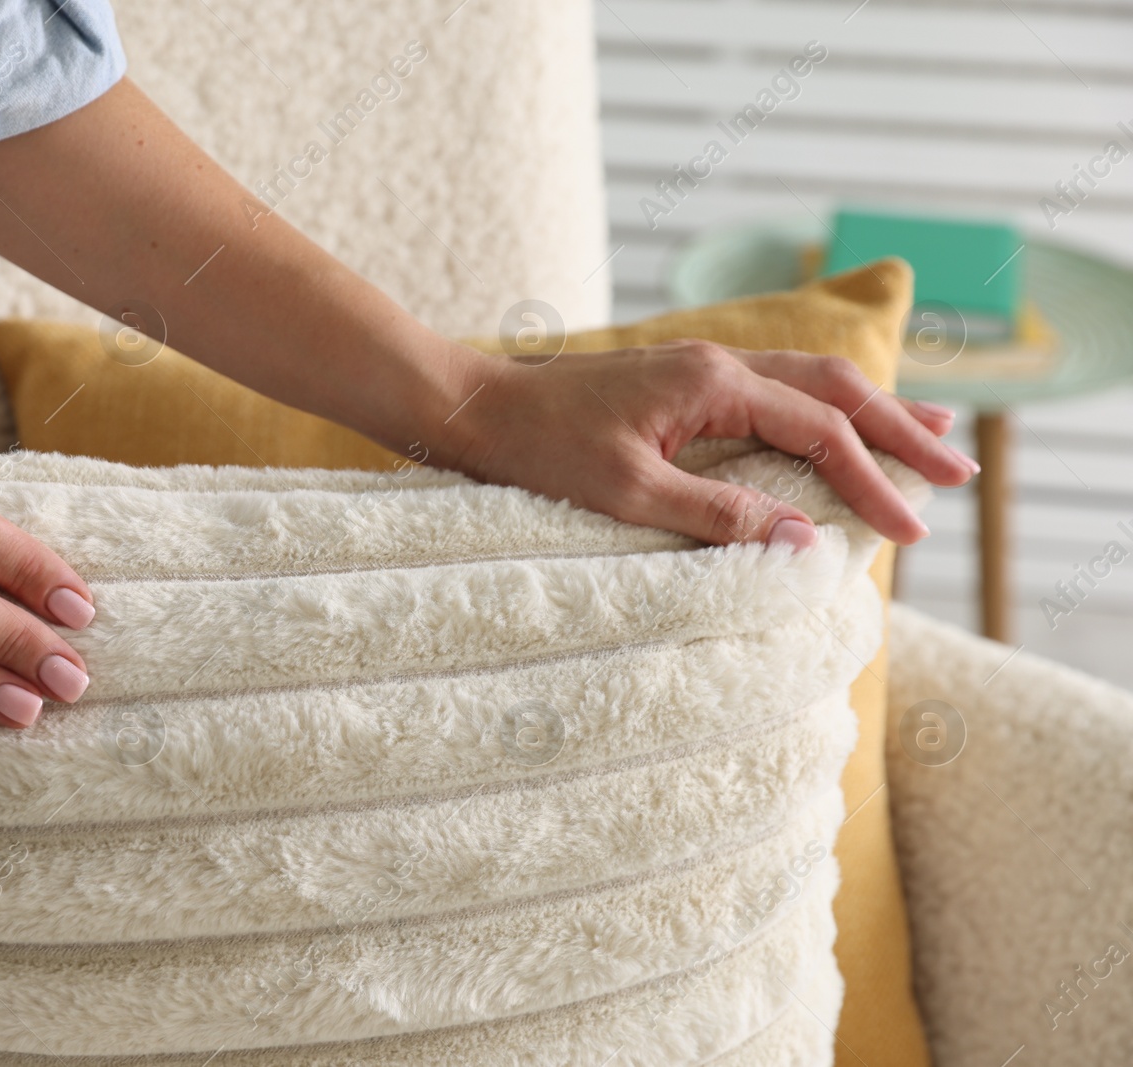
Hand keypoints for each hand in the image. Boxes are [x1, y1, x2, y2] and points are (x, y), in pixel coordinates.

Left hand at [445, 338, 974, 547]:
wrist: (475, 409)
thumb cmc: (538, 450)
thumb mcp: (626, 494)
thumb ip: (715, 516)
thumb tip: (801, 541)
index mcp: (711, 383)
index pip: (818, 431)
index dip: (871, 481)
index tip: (913, 530)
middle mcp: (717, 364)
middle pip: (834, 389)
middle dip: (900, 428)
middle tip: (959, 467)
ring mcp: (700, 368)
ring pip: (808, 381)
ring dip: (871, 408)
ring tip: (930, 430)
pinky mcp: (681, 383)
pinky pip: (773, 389)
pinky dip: (820, 407)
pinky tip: (835, 422)